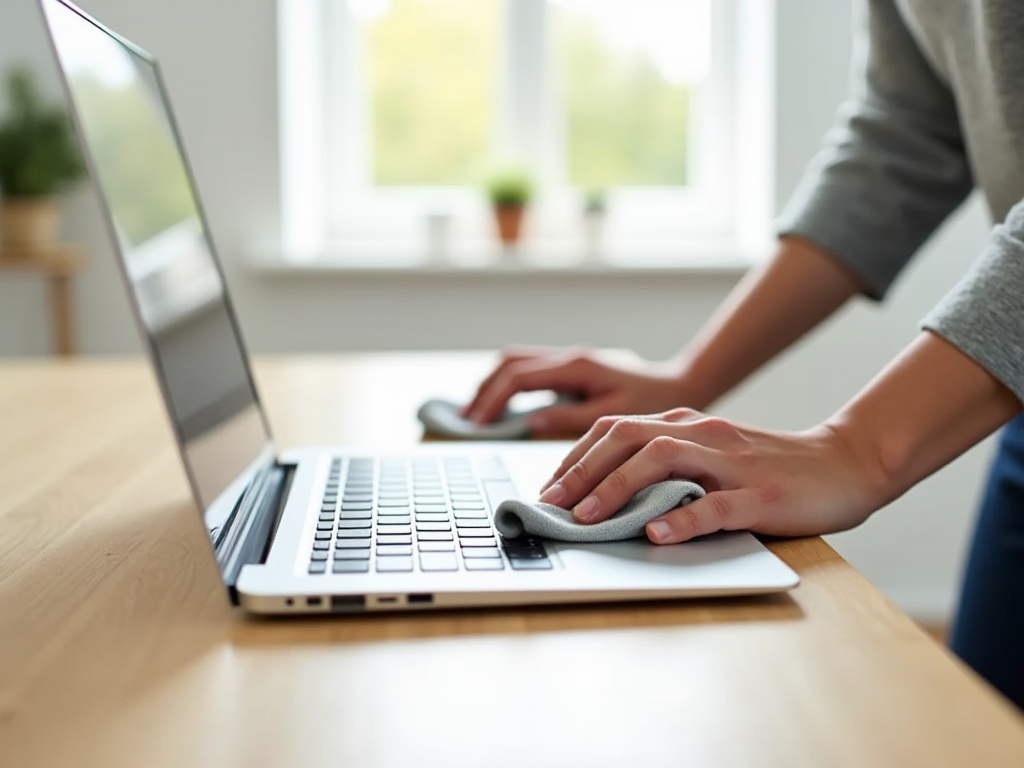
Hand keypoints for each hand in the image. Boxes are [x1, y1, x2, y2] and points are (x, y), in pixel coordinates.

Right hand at [462, 346, 699, 436]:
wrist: (678, 384)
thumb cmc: (652, 402)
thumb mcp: (613, 417)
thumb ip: (570, 419)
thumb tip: (530, 423)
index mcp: (574, 366)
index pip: (518, 377)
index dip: (493, 400)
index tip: (478, 425)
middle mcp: (567, 357)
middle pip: (508, 363)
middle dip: (484, 390)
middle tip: (468, 419)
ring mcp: (566, 360)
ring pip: (515, 361)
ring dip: (493, 384)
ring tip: (477, 413)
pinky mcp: (569, 368)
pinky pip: (528, 369)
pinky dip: (508, 384)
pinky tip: (503, 406)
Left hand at [537, 408, 886, 543]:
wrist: (844, 464)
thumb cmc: (770, 467)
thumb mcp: (710, 455)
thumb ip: (667, 464)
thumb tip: (606, 490)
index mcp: (686, 424)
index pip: (616, 429)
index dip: (576, 456)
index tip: (549, 487)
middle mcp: (703, 434)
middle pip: (628, 437)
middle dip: (582, 469)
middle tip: (552, 502)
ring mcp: (731, 463)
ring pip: (664, 461)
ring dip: (618, 488)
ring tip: (588, 516)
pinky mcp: (760, 495)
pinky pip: (716, 505)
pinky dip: (681, 519)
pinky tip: (656, 534)